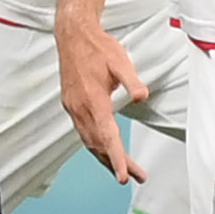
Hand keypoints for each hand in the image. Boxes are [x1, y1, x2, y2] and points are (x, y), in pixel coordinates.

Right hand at [57, 22, 148, 182]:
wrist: (73, 37)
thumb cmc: (96, 47)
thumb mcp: (120, 60)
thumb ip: (132, 80)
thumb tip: (143, 96)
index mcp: (93, 99)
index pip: (106, 136)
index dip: (117, 157)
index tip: (124, 175)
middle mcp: (80, 108)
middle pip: (99, 145)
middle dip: (117, 164)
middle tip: (135, 176)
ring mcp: (74, 108)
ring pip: (89, 141)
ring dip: (106, 158)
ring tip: (123, 171)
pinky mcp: (72, 106)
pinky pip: (83, 133)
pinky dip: (95, 146)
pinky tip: (103, 150)